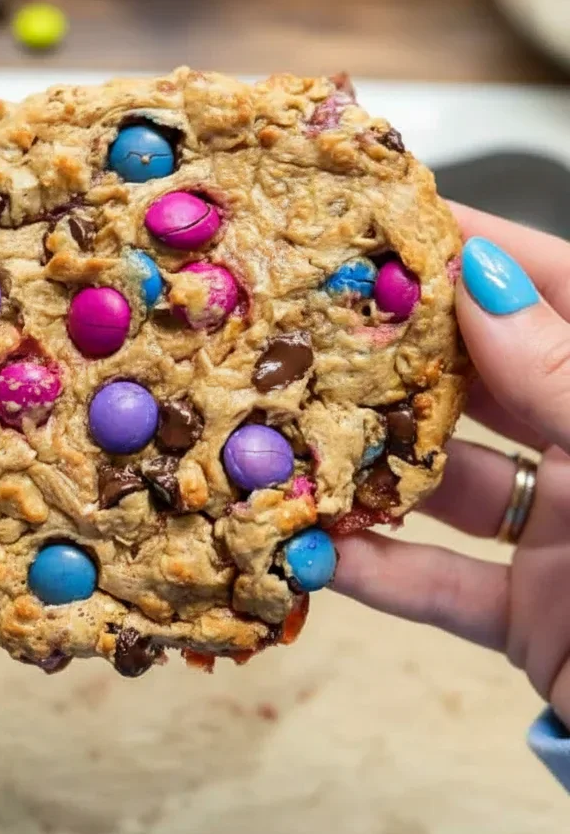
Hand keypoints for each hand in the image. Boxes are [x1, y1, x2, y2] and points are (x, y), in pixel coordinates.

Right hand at [334, 204, 569, 727]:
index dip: (478, 248)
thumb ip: (564, 376)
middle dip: (400, 351)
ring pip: (445, 482)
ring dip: (372, 464)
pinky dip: (378, 572)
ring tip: (290, 427)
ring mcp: (561, 535)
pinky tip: (313, 550)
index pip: (556, 293)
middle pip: (484, 381)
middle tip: (311, 312)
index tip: (393, 215)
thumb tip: (481, 277)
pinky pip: (440, 585)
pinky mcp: (530, 618)